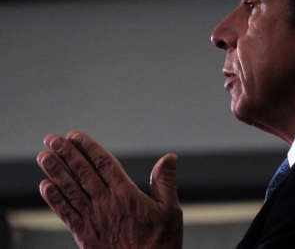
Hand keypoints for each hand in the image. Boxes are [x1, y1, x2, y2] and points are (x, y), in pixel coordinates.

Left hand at [37, 131, 182, 248]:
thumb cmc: (160, 243)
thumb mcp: (170, 210)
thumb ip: (165, 182)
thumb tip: (169, 158)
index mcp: (126, 194)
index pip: (104, 164)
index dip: (88, 148)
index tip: (75, 136)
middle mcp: (106, 203)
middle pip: (83, 173)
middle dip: (66, 154)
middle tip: (52, 139)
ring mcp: (93, 219)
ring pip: (70, 190)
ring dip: (56, 172)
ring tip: (43, 156)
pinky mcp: (85, 235)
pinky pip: (66, 214)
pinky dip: (54, 200)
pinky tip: (45, 187)